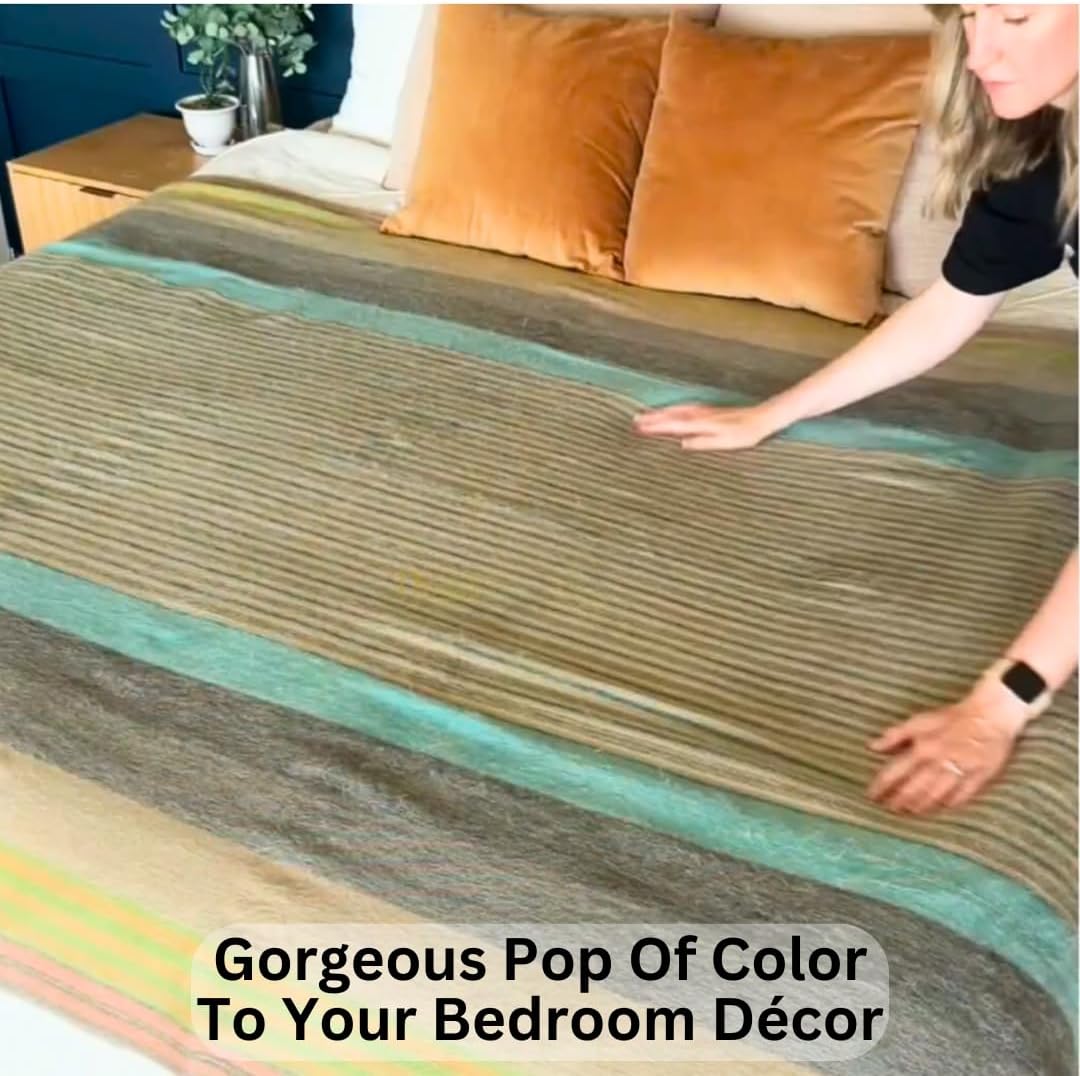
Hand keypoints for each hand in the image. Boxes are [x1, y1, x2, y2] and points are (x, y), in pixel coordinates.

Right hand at [632, 403, 780, 451]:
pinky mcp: (708, 411)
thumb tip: (682, 444)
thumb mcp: (727, 442)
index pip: (673, 424)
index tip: (639, 428)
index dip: (656, 426)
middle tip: (634, 421)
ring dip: (660, 413)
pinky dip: (672, 410)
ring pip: (677, 410)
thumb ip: (704, 442)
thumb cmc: (746, 434)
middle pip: (671, 415)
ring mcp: (704, 411)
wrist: (762, 418)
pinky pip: (684, 409)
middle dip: (652, 418)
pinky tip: (669, 412)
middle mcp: (700, 415)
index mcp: (702, 423)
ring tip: (644, 416)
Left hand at [867, 686, 1028, 814]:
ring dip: (920, 806)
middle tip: (889, 809)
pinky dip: (949, 804)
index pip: (895, 773)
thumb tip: (872, 747)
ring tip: (910, 811)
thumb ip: (895, 735)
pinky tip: (940, 808)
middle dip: (898, 801)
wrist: (991, 714)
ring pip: (935, 796)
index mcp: (922, 748)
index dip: (881, 786)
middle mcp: (939, 763)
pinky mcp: (980, 777)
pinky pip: (961, 797)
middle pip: (913, 789)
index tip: (871, 796)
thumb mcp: (919, 721)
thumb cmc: (953, 717)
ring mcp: (960, 771)